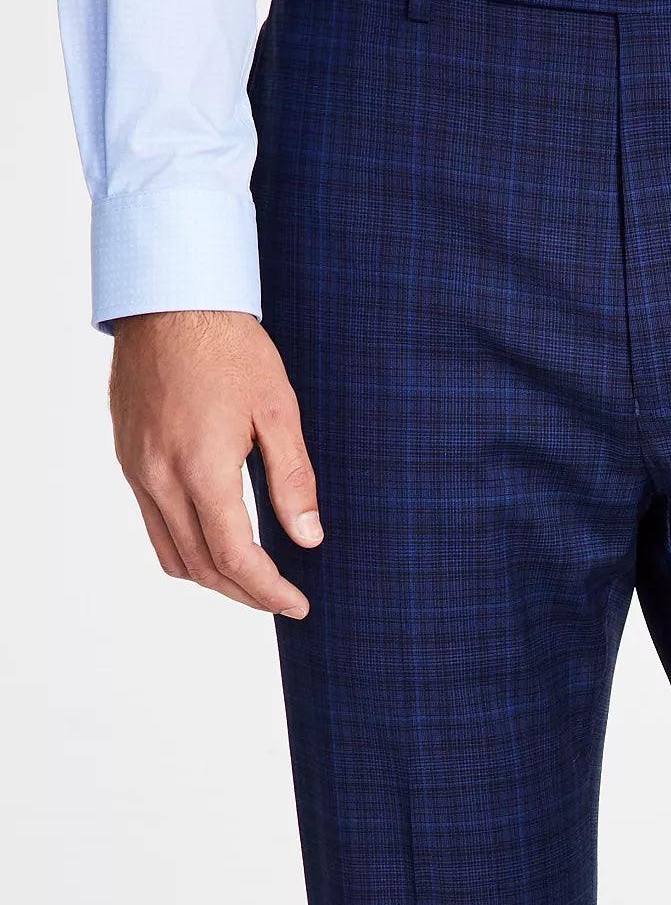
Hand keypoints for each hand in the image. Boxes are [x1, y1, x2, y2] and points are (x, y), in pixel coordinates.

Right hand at [110, 310, 322, 617]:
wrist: (169, 301)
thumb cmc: (229, 348)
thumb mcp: (278, 410)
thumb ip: (293, 479)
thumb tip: (308, 537)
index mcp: (201, 468)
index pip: (235, 557)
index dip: (269, 590)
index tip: (299, 604)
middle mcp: (159, 477)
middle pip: (201, 567)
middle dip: (245, 593)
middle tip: (283, 598)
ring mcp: (136, 470)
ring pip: (171, 553)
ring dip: (212, 577)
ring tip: (254, 578)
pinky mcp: (127, 458)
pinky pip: (153, 523)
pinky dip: (186, 547)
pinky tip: (216, 539)